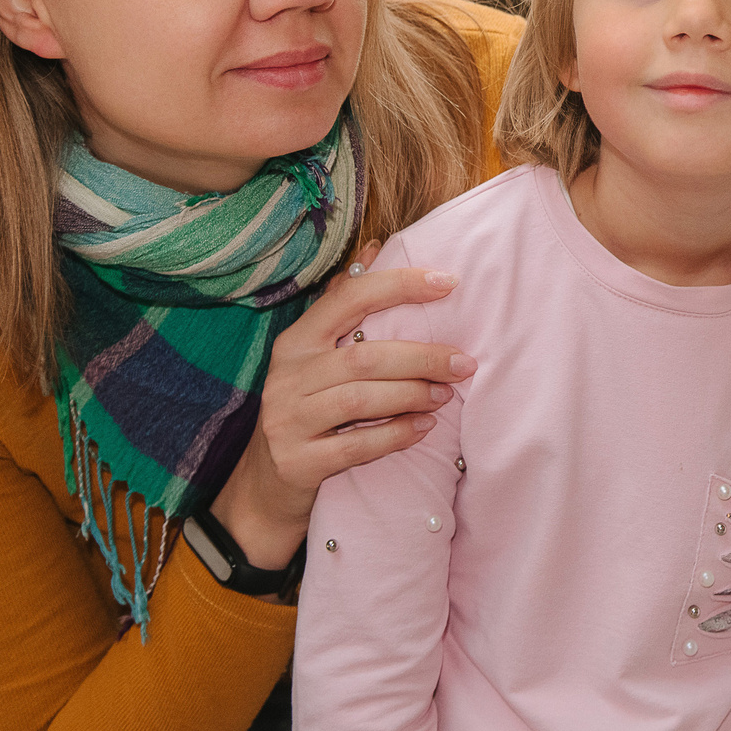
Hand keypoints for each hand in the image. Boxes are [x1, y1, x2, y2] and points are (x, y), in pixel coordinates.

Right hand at [206, 239, 473, 571]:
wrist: (266, 486)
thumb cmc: (306, 409)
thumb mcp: (315, 357)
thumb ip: (344, 305)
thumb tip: (376, 244)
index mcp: (296, 340)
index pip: (350, 297)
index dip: (400, 285)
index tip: (449, 282)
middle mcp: (287, 375)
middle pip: (365, 355)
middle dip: (422, 357)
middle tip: (464, 362)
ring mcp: (288, 420)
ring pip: (361, 398)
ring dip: (413, 395)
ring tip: (445, 395)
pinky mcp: (298, 461)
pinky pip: (356, 446)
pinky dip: (396, 435)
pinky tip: (423, 428)